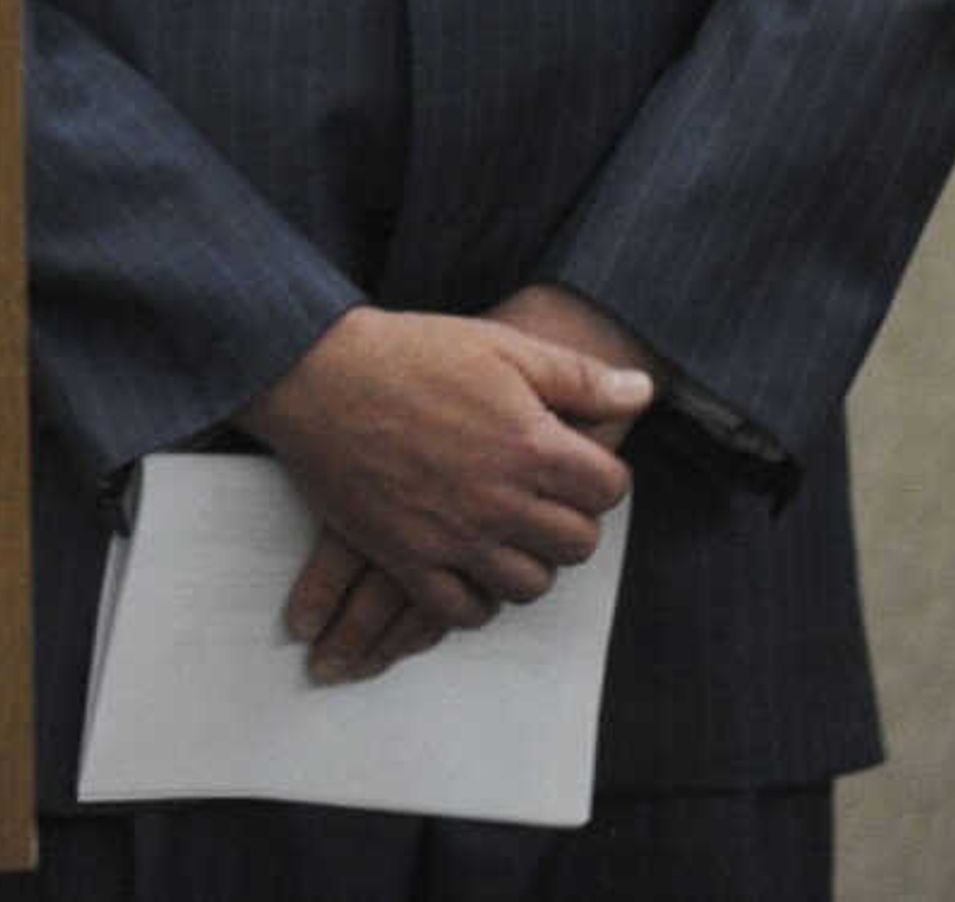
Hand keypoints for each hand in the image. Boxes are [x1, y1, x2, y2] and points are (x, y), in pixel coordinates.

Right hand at [238, 304, 647, 682]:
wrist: (312, 371)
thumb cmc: (407, 352)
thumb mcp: (498, 346)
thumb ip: (576, 375)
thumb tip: (642, 392)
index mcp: (530, 444)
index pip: (609, 488)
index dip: (601, 477)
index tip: (578, 466)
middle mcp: (499, 498)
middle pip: (577, 544)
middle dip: (571, 523)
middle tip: (544, 502)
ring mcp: (452, 534)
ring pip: (527, 585)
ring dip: (529, 564)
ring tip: (510, 537)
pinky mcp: (405, 554)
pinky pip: (461, 610)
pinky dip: (475, 601)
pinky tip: (469, 572)